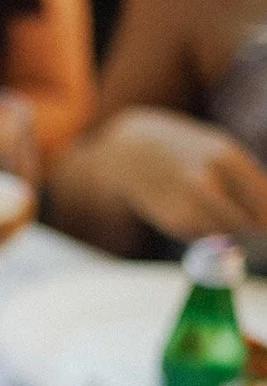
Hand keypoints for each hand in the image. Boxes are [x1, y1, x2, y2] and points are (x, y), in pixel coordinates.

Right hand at [95, 106, 266, 240]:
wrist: (132, 152)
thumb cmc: (185, 150)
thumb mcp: (218, 150)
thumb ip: (243, 179)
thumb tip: (265, 217)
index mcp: (228, 157)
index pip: (264, 199)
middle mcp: (209, 181)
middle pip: (249, 222)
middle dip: (255, 228)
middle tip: (257, 230)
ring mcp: (189, 204)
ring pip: (227, 233)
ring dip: (229, 231)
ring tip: (215, 212)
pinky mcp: (174, 221)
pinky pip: (203, 235)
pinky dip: (204, 231)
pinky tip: (191, 211)